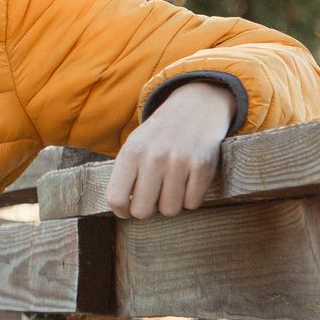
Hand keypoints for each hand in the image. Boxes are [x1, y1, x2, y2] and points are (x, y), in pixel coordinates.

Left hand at [105, 82, 235, 217]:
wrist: (195, 109)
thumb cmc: (158, 136)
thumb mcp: (133, 146)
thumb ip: (124, 174)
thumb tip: (121, 209)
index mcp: (131, 152)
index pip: (115, 198)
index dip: (120, 211)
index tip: (126, 210)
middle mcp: (154, 157)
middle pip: (142, 210)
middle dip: (147, 210)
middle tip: (152, 199)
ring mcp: (180, 162)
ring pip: (170, 210)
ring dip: (170, 204)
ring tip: (170, 187)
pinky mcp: (203, 166)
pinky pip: (193, 203)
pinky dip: (190, 199)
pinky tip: (187, 183)